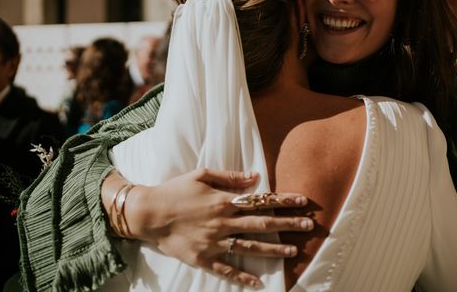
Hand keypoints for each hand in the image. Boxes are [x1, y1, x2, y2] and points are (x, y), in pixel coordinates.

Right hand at [104, 168, 311, 288]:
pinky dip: (243, 278)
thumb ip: (230, 178)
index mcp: (224, 201)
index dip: (283, 200)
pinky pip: (227, 270)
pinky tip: (259, 284)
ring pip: (250, 248)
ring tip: (293, 251)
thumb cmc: (175, 190)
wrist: (148, 213)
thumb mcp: (202, 174)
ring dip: (273, 249)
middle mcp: (223, 222)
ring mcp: (214, 242)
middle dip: (287, 225)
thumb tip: (256, 178)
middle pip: (262, 224)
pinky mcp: (203, 259)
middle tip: (308, 226)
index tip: (302, 201)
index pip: (261, 200)